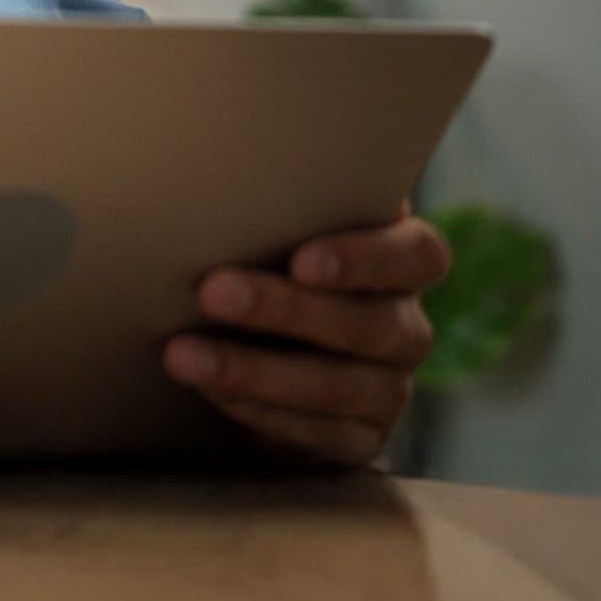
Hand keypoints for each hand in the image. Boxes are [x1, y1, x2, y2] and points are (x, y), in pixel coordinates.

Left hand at [165, 205, 447, 466]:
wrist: (254, 346)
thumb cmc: (262, 259)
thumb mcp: (275, 227)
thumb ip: (269, 202)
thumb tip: (198, 162)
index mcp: (399, 262)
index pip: (418, 256)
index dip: (366, 259)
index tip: (301, 259)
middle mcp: (404, 327)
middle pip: (369, 323)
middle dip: (286, 310)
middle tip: (212, 292)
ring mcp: (389, 389)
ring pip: (338, 385)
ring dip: (255, 370)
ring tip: (182, 354)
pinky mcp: (358, 439)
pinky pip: (318, 434)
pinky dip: (259, 411)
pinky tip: (212, 391)